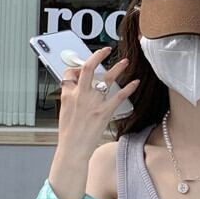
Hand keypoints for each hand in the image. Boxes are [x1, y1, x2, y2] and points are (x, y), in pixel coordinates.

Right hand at [56, 45, 138, 160]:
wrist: (73, 148)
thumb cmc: (69, 133)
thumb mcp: (64, 111)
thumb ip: (71, 97)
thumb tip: (76, 89)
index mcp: (68, 94)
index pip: (70, 73)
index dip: (76, 69)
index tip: (81, 70)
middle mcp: (80, 94)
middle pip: (88, 68)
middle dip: (98, 56)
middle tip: (106, 50)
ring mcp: (93, 102)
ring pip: (106, 79)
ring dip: (117, 68)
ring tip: (124, 62)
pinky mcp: (105, 111)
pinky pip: (119, 96)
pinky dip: (128, 88)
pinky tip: (135, 82)